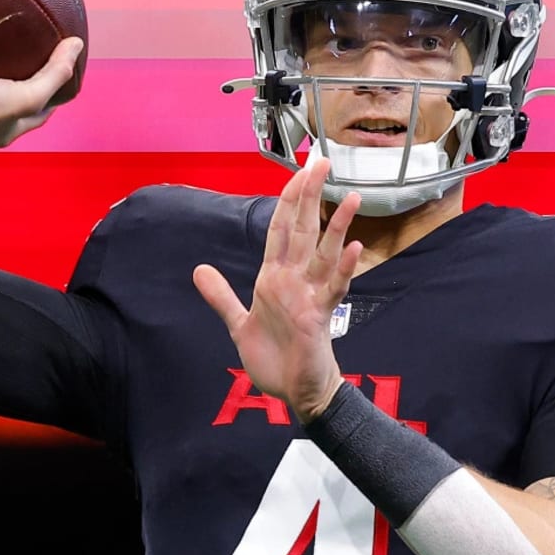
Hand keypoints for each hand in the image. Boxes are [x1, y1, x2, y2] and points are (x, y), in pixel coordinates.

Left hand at [194, 157, 362, 421]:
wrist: (295, 392)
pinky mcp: (320, 317)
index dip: (287, 199)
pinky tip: (355, 249)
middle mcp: (294, 280)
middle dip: (310, 196)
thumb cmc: (274, 358)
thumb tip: (199, 269)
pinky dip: (345, 269)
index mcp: (274, 278)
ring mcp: (310, 296)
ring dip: (336, 226)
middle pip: (303, 230)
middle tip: (322, 162)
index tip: (297, 171)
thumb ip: (221, 296)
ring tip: (349, 196)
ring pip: (324, 254)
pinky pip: (335, 289)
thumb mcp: (239, 324)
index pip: (281, 229)